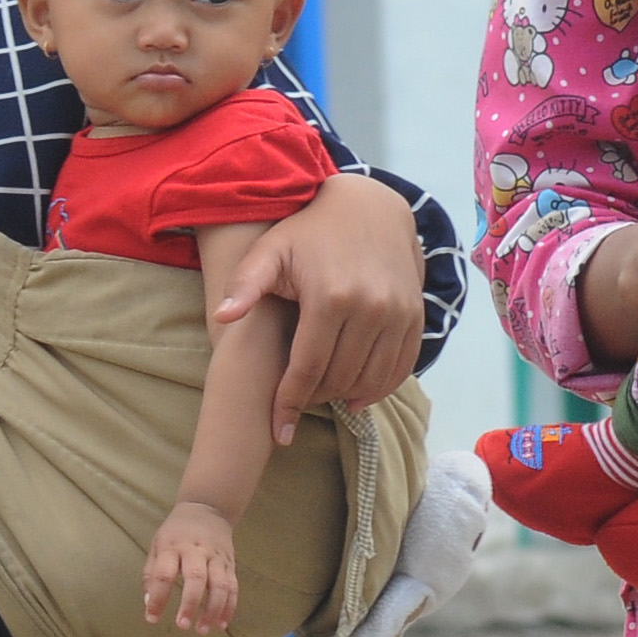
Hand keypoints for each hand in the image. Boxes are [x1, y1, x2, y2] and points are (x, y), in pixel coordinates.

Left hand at [145, 503, 240, 632]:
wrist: (206, 509)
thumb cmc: (175, 533)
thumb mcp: (157, 545)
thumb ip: (151, 574)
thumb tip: (149, 605)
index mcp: (172, 546)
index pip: (164, 573)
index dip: (158, 598)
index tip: (152, 618)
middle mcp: (196, 551)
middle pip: (196, 578)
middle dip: (190, 603)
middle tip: (182, 626)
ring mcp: (216, 557)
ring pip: (220, 585)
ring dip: (213, 610)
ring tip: (203, 630)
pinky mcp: (230, 563)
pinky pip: (233, 587)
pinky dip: (229, 607)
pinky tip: (221, 624)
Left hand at [213, 174, 427, 444]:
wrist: (367, 206)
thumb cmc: (308, 232)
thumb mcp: (271, 251)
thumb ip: (245, 285)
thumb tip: (221, 319)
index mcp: (329, 297)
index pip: (307, 369)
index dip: (290, 403)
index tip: (278, 431)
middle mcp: (370, 307)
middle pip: (339, 378)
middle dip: (315, 399)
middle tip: (297, 405)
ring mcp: (398, 312)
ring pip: (371, 378)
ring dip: (346, 397)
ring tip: (324, 399)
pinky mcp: (416, 314)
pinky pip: (401, 366)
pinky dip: (380, 388)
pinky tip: (358, 395)